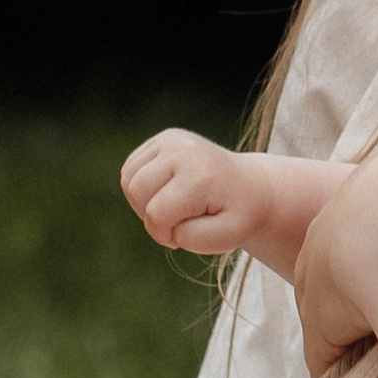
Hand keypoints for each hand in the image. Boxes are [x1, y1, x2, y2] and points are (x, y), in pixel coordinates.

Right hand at [122, 128, 261, 256]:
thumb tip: (167, 224)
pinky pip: (130, 170)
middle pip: (137, 192)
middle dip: (150, 217)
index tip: (183, 237)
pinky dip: (140, 189)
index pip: (157, 214)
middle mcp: (182, 149)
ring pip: (128, 180)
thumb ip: (194, 238)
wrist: (250, 187)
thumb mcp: (227, 237)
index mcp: (199, 174)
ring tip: (171, 209)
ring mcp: (170, 139)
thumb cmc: (237, 215)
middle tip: (176, 223)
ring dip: (142, 203)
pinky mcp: (162, 139)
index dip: (164, 234)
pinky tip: (164, 194)